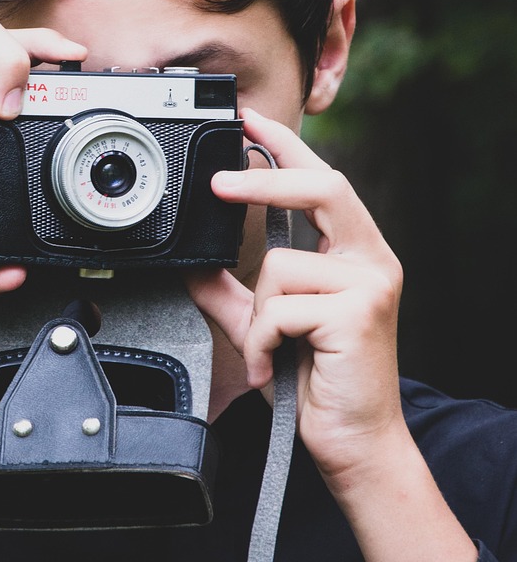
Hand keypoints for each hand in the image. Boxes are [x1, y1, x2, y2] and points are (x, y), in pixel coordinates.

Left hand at [187, 108, 404, 484]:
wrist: (352, 443)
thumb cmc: (315, 381)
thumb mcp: (263, 327)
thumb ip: (233, 292)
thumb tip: (191, 264)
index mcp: (353, 253)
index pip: (322, 182)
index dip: (287, 146)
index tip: (250, 119)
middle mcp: (370, 261)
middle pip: (324, 189)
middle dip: (267, 180)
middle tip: (218, 184)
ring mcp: (369, 286)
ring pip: (282, 266)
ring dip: (260, 314)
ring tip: (272, 349)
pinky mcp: (359, 316)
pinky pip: (281, 308)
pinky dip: (264, 340)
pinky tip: (278, 366)